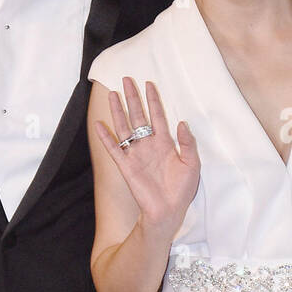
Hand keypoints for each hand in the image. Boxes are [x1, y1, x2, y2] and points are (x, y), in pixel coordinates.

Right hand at [95, 78, 199, 238]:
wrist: (168, 211)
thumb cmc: (182, 189)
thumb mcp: (192, 164)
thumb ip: (188, 144)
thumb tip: (181, 123)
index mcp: (165, 143)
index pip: (158, 116)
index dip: (153, 100)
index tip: (149, 83)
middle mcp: (149, 145)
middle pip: (138, 116)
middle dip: (133, 98)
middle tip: (126, 80)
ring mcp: (136, 155)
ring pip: (125, 128)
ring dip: (118, 111)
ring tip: (112, 94)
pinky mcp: (126, 167)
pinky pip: (114, 149)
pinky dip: (106, 138)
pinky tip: (99, 124)